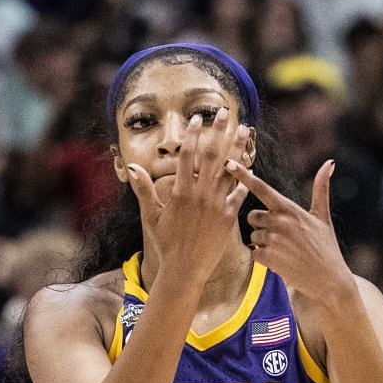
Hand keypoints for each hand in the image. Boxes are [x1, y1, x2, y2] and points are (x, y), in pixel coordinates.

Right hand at [126, 110, 250, 278]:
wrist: (184, 270)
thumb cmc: (166, 243)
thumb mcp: (150, 215)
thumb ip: (143, 188)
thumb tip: (131, 165)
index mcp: (180, 191)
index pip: (187, 155)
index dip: (193, 134)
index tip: (198, 118)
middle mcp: (200, 194)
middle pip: (212, 155)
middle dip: (219, 131)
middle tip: (225, 112)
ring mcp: (216, 205)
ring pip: (231, 170)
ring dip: (238, 148)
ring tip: (245, 129)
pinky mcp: (229, 218)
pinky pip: (240, 194)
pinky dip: (246, 180)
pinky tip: (251, 166)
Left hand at [229, 159, 356, 310]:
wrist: (329, 280)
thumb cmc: (326, 247)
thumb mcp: (323, 216)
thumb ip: (321, 188)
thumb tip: (330, 162)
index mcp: (290, 209)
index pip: (261, 188)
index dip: (243, 175)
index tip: (228, 163)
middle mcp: (279, 222)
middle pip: (252, 216)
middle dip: (261, 225)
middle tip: (280, 236)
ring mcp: (273, 240)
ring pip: (254, 236)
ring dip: (265, 244)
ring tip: (285, 251)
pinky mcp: (268, 258)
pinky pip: (255, 253)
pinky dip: (265, 259)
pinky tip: (282, 262)